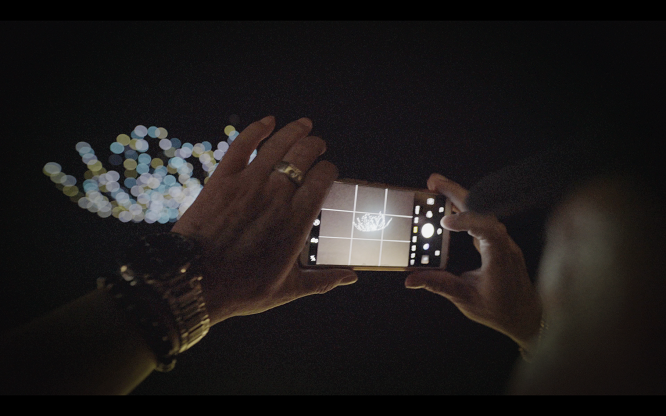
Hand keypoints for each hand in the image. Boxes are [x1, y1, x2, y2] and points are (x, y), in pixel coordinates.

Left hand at [171, 116, 356, 325]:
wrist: (193, 283)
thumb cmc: (242, 289)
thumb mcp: (288, 289)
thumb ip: (322, 279)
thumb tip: (351, 276)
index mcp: (297, 220)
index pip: (323, 178)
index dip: (329, 170)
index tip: (327, 172)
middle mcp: (277, 195)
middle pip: (305, 155)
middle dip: (316, 146)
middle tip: (318, 145)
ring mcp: (249, 184)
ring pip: (279, 144)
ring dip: (295, 130)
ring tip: (304, 124)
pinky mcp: (222, 179)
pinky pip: (242, 145)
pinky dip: (257, 129)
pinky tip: (268, 121)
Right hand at [405, 173, 541, 349]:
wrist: (526, 316)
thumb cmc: (500, 310)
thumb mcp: (466, 299)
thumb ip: (439, 285)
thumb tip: (412, 279)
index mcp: (499, 257)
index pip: (486, 230)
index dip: (466, 222)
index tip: (445, 222)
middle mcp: (503, 244)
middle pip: (482, 210)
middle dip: (457, 193)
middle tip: (433, 181)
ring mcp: (503, 241)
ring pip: (483, 211)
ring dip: (460, 197)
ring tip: (437, 188)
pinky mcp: (498, 241)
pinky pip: (482, 219)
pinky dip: (465, 209)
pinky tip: (450, 206)